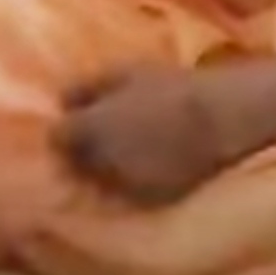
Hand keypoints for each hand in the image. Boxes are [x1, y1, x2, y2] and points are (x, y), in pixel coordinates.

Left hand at [53, 65, 227, 207]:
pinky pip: (126, 194)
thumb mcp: (125, 73)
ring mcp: (123, 186)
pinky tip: (143, 166)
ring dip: (101, 170)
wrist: (218, 118)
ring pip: (99, 182)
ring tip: (121, 151)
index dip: (64, 130)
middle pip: (74, 164)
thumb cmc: (171, 88)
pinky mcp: (148, 201)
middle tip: (95, 138)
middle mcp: (99, 163)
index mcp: (90, 129)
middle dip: (79, 153)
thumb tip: (61, 98)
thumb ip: (87, 86)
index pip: (57, 138)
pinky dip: (127, 183)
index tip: (74, 123)